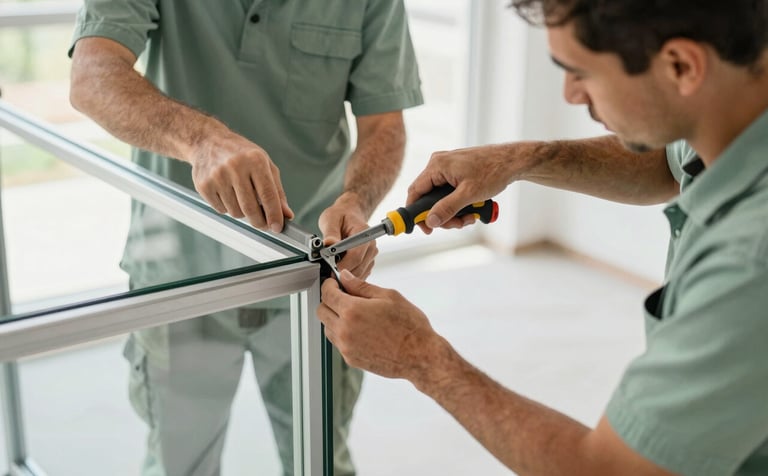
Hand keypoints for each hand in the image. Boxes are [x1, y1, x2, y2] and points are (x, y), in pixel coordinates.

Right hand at [191, 132, 293, 231]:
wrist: (208, 142)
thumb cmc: (241, 154)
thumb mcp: (265, 165)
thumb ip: (277, 191)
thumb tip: (287, 214)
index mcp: (255, 160)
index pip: (268, 194)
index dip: (274, 215)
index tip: (278, 228)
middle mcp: (235, 167)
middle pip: (250, 208)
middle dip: (259, 221)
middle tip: (263, 224)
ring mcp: (217, 176)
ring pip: (235, 212)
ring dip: (242, 212)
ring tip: (241, 197)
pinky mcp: (204, 185)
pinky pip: (221, 210)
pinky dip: (227, 208)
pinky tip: (227, 193)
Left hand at [318, 192, 377, 278]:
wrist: (350, 215)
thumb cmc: (341, 216)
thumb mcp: (331, 219)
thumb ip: (330, 232)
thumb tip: (329, 243)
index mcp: (363, 233)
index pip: (356, 255)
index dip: (342, 265)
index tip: (330, 270)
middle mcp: (371, 245)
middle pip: (358, 267)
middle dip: (342, 272)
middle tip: (327, 273)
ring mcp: (371, 255)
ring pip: (359, 273)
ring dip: (346, 276)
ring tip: (332, 270)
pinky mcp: (368, 262)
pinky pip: (360, 274)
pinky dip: (349, 276)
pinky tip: (340, 270)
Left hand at [318, 270, 440, 379]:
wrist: (420, 355)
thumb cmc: (410, 326)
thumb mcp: (388, 296)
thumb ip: (361, 286)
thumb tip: (345, 277)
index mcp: (353, 311)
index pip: (327, 294)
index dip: (329, 285)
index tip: (334, 283)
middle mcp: (345, 331)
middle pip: (321, 311)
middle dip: (329, 301)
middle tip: (344, 297)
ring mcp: (346, 347)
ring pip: (327, 327)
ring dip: (335, 318)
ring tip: (356, 314)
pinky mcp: (351, 359)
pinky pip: (338, 342)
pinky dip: (343, 333)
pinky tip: (361, 329)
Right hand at [408, 144, 518, 232]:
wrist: (513, 161)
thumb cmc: (493, 172)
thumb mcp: (469, 195)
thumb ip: (447, 208)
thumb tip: (430, 221)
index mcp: (437, 165)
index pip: (415, 191)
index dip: (416, 212)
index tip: (423, 228)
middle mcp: (439, 164)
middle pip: (428, 197)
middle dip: (442, 215)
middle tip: (457, 224)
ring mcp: (448, 167)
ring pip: (440, 197)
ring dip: (453, 212)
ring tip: (471, 217)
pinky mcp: (456, 171)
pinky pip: (449, 192)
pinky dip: (458, 204)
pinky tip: (472, 209)